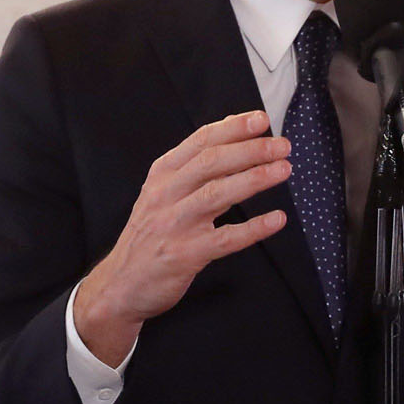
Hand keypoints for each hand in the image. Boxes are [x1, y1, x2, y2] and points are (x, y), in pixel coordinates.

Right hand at [74, 111, 290, 366]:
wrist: (120, 284)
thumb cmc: (150, 236)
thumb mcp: (161, 195)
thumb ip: (193, 172)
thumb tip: (236, 143)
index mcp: (162, 175)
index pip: (200, 142)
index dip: (233, 128)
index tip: (262, 119)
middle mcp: (165, 194)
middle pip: (212, 162)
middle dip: (251, 150)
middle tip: (282, 145)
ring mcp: (173, 224)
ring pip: (217, 194)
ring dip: (254, 179)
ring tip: (283, 170)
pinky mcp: (184, 255)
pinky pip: (225, 238)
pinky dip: (253, 228)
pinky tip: (277, 220)